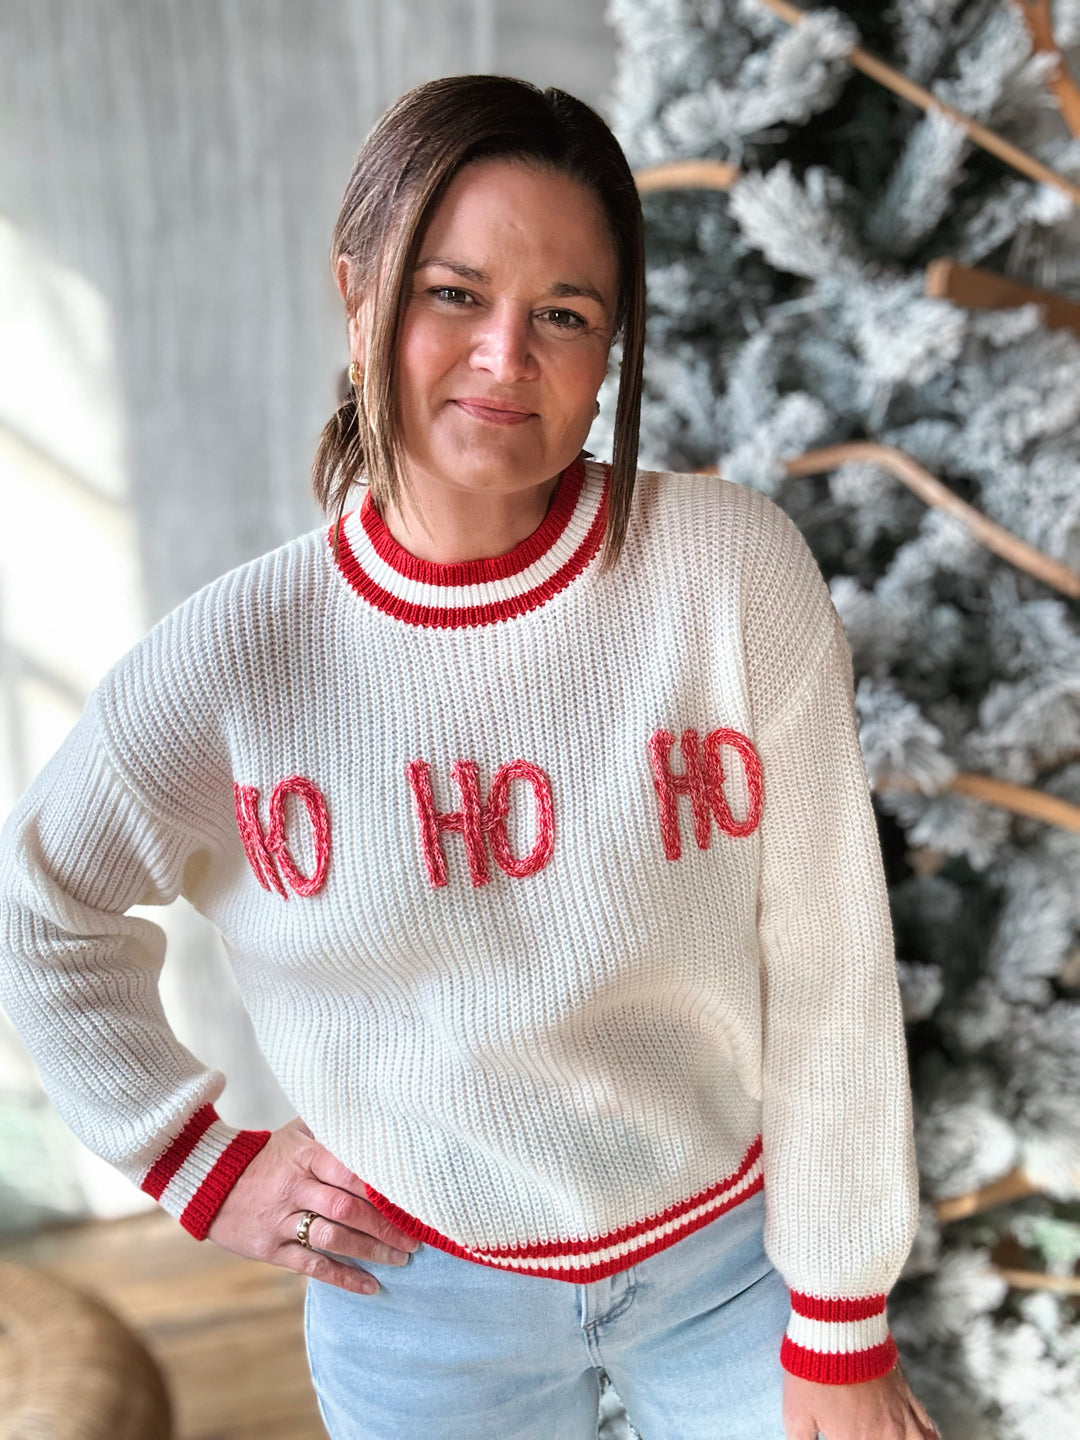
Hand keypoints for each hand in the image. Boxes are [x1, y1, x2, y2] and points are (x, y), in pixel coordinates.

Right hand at [205, 1115, 418, 1293]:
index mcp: (303, 1155)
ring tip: (401, 1258)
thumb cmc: (265, 1155)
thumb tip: (375, 1122)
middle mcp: (294, 1187)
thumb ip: (331, 1129)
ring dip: (371, 1250)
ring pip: (332, 1237)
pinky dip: (343, 1277)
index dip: (381, 1188)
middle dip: (385, 1225)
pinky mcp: (270, 1248)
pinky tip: (370, 1285)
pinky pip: (311, 1266)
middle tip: (415, 1236)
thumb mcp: (294, 1133)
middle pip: (346, 1208)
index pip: (349, 1171)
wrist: (209, 1182)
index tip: (410, 1199)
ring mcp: (280, 1220)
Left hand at [782, 1360, 940, 1438]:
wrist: (837, 1328)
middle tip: (865, 1435)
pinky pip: (927, 1425)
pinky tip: (930, 1439)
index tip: (841, 1437)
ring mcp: (900, 1415)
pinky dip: (930, 1437)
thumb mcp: (795, 1412)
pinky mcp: (906, 1394)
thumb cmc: (813, 1370)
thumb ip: (801, 1439)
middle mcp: (885, 1433)